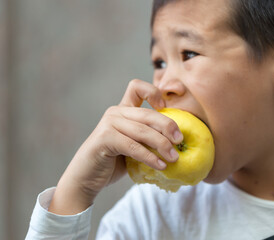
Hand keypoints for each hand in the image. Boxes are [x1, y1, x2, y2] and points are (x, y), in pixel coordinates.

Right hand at [48, 79, 182, 214]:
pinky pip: (133, 146)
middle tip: (179, 140)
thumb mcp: (134, 146)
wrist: (86, 178)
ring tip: (174, 157)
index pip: (136, 87)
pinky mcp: (104, 138)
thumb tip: (176, 141)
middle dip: (168, 126)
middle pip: (148, 113)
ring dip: (162, 145)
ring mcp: (109, 124)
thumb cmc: (113, 162)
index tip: (164, 106)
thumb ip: (148, 138)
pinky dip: (149, 157)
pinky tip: (160, 166)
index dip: (153, 92)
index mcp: (123, 110)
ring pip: (143, 131)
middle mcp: (115, 113)